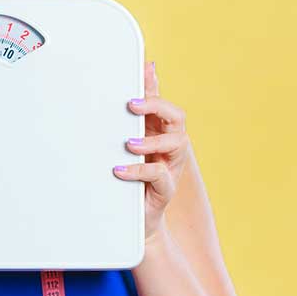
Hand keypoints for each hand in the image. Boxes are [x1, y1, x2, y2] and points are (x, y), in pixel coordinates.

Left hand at [113, 61, 189, 239]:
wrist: (135, 217)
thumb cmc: (133, 177)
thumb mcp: (131, 145)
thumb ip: (134, 118)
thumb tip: (135, 82)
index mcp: (161, 132)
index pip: (163, 103)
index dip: (154, 89)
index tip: (138, 77)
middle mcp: (170, 146)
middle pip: (177, 117)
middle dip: (157, 107)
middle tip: (133, 106)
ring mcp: (171, 166)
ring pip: (176, 143)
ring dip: (152, 140)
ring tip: (129, 143)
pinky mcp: (165, 188)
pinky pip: (159, 174)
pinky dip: (139, 170)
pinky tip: (119, 169)